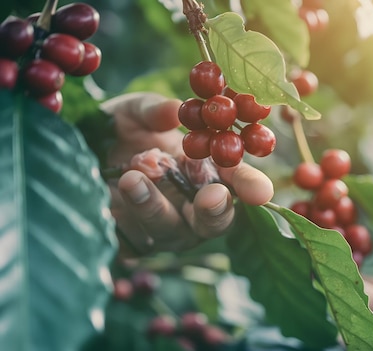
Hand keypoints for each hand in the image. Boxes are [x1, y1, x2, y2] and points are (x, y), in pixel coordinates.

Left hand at [100, 92, 273, 256]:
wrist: (79, 153)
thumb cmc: (122, 130)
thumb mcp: (137, 111)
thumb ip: (154, 110)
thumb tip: (173, 111)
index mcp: (209, 169)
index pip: (238, 182)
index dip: (251, 187)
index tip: (260, 192)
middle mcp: (195, 202)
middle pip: (217, 219)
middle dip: (217, 210)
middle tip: (211, 196)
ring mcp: (167, 225)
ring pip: (173, 228)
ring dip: (156, 206)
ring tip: (131, 179)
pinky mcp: (135, 241)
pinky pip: (137, 237)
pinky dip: (129, 215)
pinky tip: (116, 192)